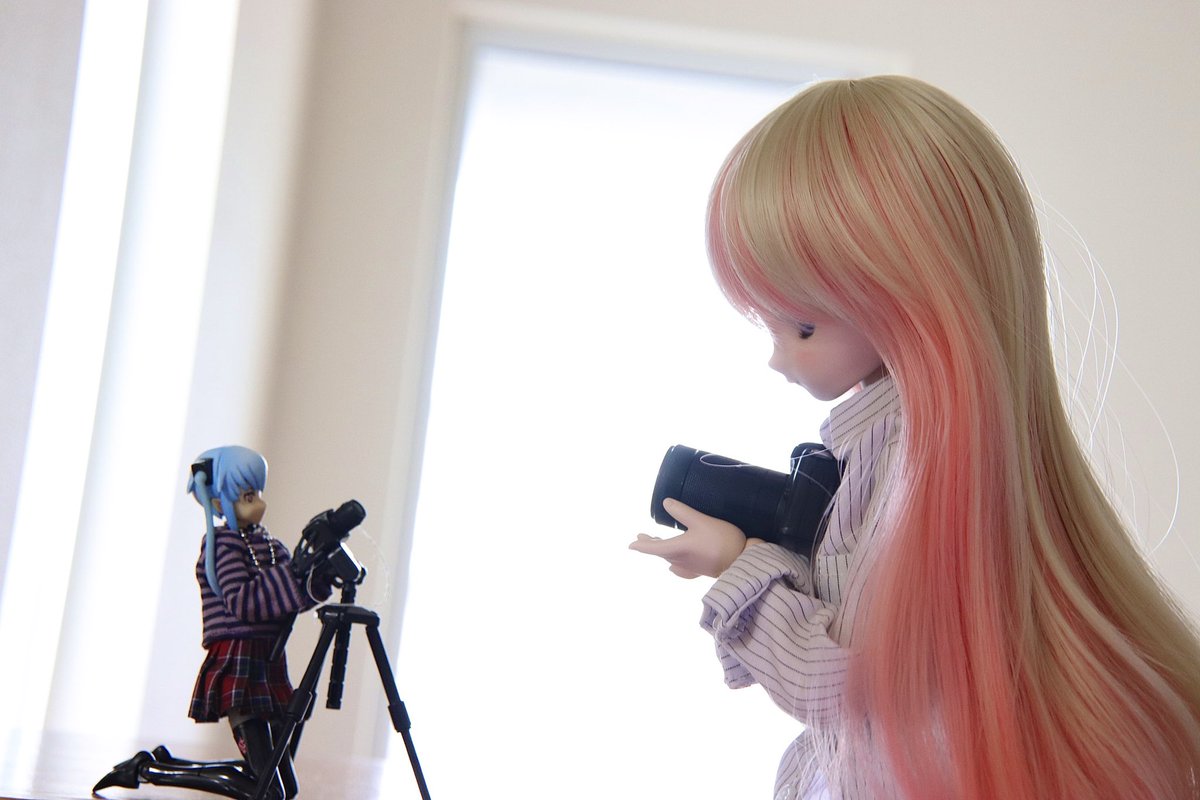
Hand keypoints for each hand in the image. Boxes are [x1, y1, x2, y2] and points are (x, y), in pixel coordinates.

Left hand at [629, 498, 755, 578]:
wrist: (742, 562)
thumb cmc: (721, 540)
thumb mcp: (701, 521)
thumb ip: (683, 512)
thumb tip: (666, 502)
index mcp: (677, 548)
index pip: (652, 548)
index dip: (641, 545)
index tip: (630, 545)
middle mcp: (680, 560)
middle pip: (660, 553)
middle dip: (649, 544)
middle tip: (641, 537)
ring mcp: (690, 568)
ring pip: (669, 559)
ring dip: (661, 551)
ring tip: (658, 543)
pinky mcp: (699, 571)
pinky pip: (681, 569)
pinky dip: (674, 564)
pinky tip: (674, 567)